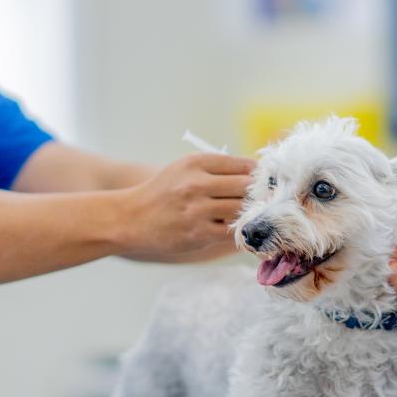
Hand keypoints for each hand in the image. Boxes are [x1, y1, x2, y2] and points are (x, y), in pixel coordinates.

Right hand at [117, 152, 254, 261]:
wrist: (131, 218)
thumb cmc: (164, 192)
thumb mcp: (185, 169)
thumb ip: (217, 168)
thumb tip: (257, 173)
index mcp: (196, 163)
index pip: (243, 165)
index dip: (259, 175)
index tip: (264, 183)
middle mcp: (196, 183)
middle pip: (246, 186)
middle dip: (258, 194)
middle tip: (265, 201)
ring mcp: (197, 209)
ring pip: (241, 209)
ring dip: (250, 213)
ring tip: (251, 215)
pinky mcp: (198, 233)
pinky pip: (232, 231)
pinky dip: (240, 230)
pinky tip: (240, 229)